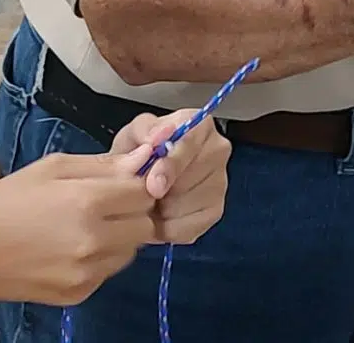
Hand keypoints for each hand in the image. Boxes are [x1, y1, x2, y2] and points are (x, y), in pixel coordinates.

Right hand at [0, 152, 154, 306]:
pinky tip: (70, 249)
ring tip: (83, 227)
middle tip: (102, 206)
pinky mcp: (80, 293)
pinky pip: (108, 271)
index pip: (144, 192)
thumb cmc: (4, 204)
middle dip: (131, 212)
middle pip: (145, 224)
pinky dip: (100, 260)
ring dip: (119, 237)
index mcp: (87, 202)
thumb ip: (101, 164)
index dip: (134, 185)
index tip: (117, 184)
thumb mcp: (49, 168)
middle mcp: (94, 240)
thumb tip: (142, 158)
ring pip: (131, 251)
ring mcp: (88, 271)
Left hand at [111, 111, 231, 244]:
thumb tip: (155, 140)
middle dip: (166, 189)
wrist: (135, 182)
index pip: (192, 143)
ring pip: (192, 203)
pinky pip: (191, 226)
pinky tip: (161, 216)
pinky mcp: (215, 211)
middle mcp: (217, 150)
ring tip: (152, 201)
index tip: (153, 185)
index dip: (172, 165)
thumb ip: (142, 131)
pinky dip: (169, 227)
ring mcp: (220, 182)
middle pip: (195, 175)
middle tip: (146, 193)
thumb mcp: (133, 135)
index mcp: (200, 126)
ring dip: (165, 209)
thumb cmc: (138, 154)